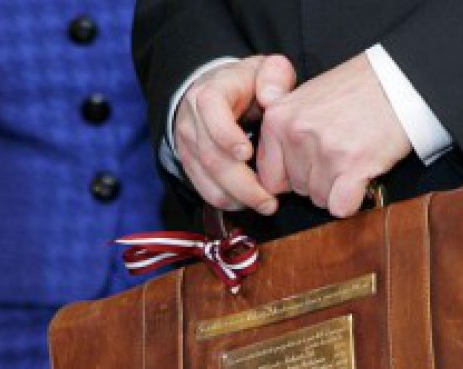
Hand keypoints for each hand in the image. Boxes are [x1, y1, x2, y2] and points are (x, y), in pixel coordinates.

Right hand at [174, 54, 296, 212]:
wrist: (220, 90)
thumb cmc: (249, 84)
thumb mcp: (265, 69)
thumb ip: (274, 74)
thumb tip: (269, 96)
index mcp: (212, 91)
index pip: (210, 109)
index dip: (225, 133)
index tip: (246, 152)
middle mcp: (193, 117)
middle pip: (210, 155)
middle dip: (241, 182)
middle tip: (269, 199)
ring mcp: (188, 142)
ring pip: (205, 176)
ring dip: (235, 196)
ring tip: (264, 204)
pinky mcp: (189, 161)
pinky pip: (202, 187)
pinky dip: (225, 200)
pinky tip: (247, 203)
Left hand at [257, 53, 411, 216]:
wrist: (397, 81)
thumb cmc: (354, 90)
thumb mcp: (302, 97)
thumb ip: (280, 129)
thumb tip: (268, 170)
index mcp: (277, 118)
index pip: (269, 177)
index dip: (292, 177)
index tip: (310, 165)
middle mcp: (296, 134)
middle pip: (298, 189)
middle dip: (318, 179)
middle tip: (339, 153)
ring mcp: (325, 151)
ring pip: (320, 199)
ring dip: (337, 188)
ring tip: (352, 158)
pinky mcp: (353, 166)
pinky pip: (341, 207)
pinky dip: (352, 200)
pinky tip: (360, 177)